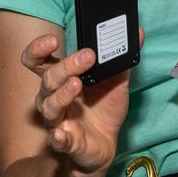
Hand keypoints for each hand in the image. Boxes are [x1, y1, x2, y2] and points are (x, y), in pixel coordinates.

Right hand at [20, 31, 140, 174]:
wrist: (107, 144)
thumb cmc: (104, 108)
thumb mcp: (117, 81)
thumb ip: (122, 58)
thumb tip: (139, 32)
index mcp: (61, 79)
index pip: (38, 61)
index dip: (38, 49)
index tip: (53, 40)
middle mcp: (53, 97)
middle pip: (48, 78)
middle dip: (66, 66)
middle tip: (88, 57)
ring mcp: (57, 120)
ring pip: (49, 105)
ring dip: (62, 94)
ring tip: (78, 84)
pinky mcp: (66, 142)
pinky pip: (57, 139)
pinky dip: (58, 136)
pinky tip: (62, 133)